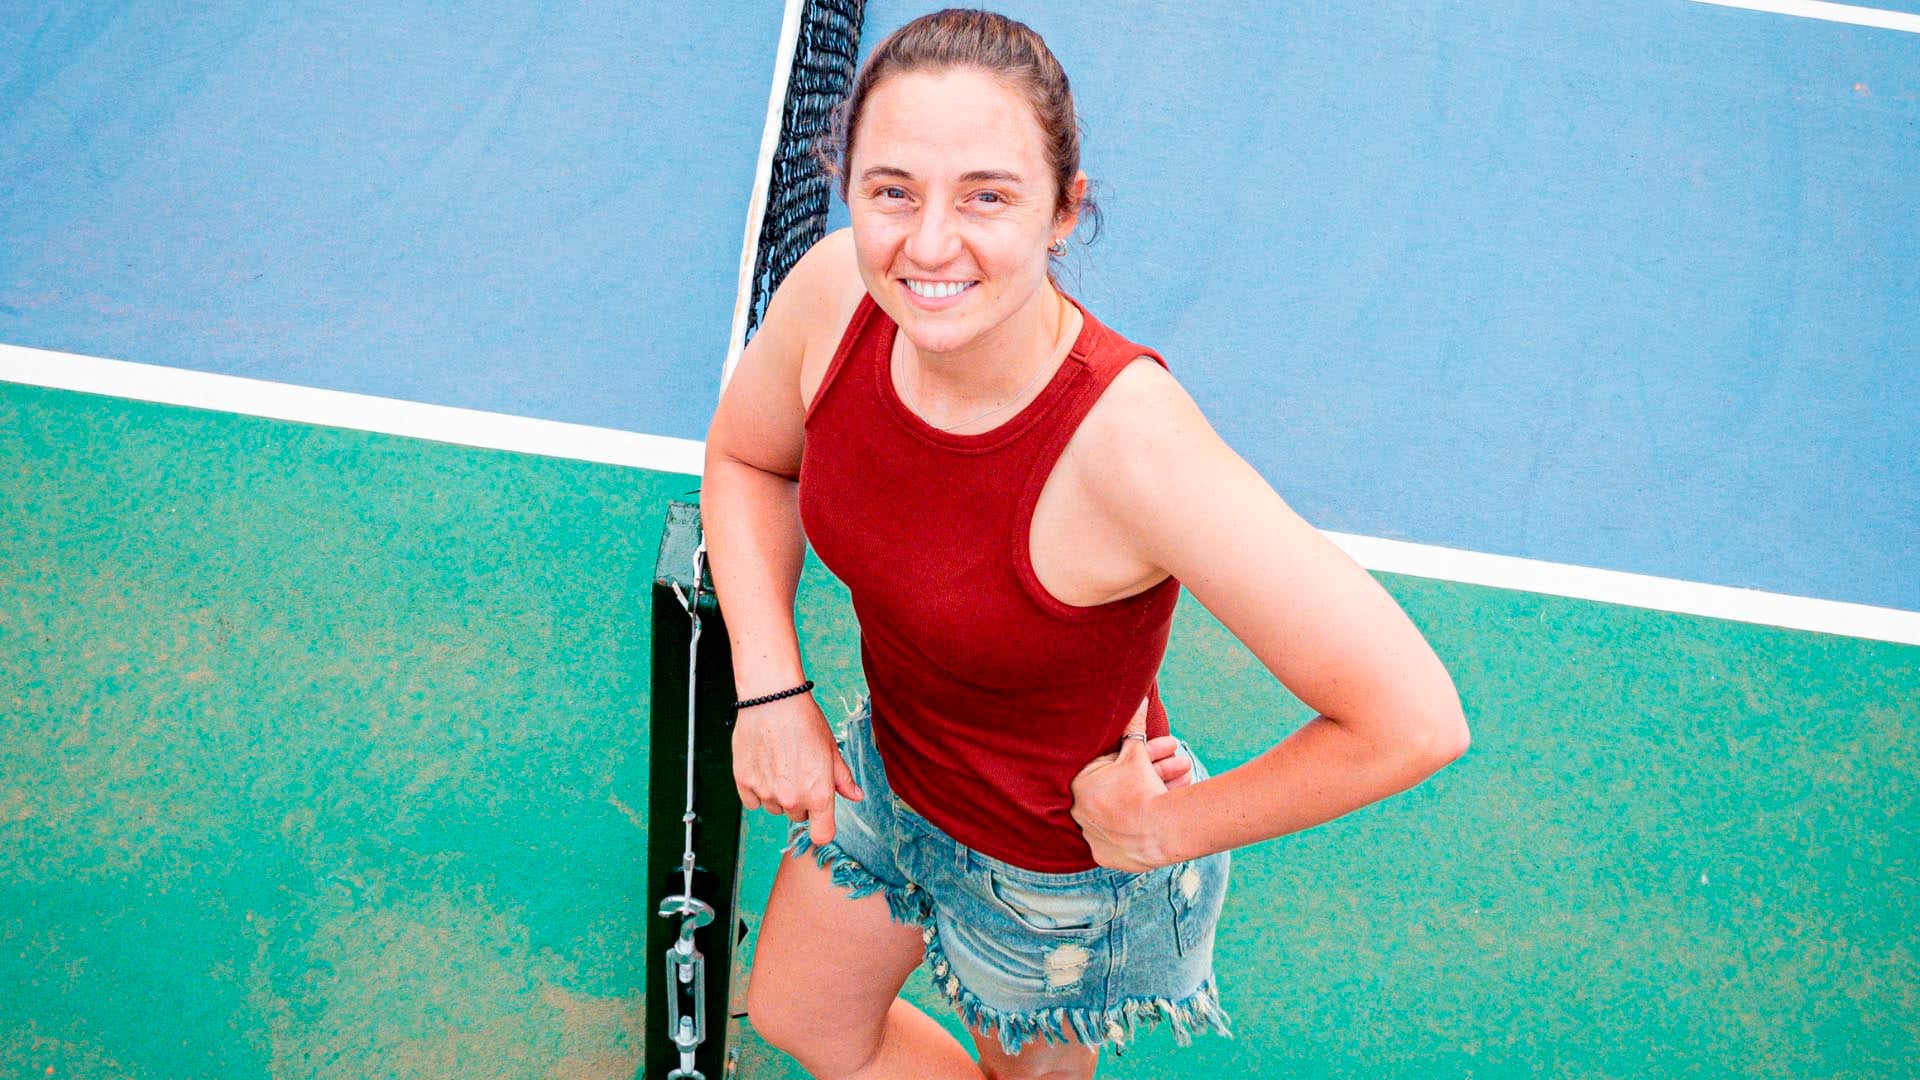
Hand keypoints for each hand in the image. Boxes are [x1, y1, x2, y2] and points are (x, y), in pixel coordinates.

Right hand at [731, 693, 862, 847]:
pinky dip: (757, 789)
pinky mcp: (744, 784)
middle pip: (798, 816)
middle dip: (801, 799)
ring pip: (775, 807)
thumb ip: (843, 778)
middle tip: (799, 770)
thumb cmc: (805, 720)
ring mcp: (766, 793)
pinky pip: (752, 801)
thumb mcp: (831, 749)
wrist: (772, 699)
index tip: (819, 815)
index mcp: (819, 794)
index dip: (822, 826)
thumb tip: (856, 796)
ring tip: (780, 763)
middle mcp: (792, 799)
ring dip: (778, 794)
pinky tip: (763, 765)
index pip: (822, 835)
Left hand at [1068, 696, 1190, 871]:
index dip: (1140, 756)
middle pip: (1120, 787)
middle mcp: (1078, 812)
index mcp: (1078, 785)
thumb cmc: (1141, 786)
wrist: (1157, 830)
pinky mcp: (1104, 856)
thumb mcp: (1136, 751)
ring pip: (1125, 811)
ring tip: (1185, 780)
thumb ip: (1133, 726)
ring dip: (1155, 793)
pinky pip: (1123, 837)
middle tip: (1181, 763)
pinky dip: (1141, 825)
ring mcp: (1091, 837)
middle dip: (1154, 772)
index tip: (1162, 752)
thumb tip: (1139, 697)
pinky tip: (1162, 812)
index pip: (1110, 765)